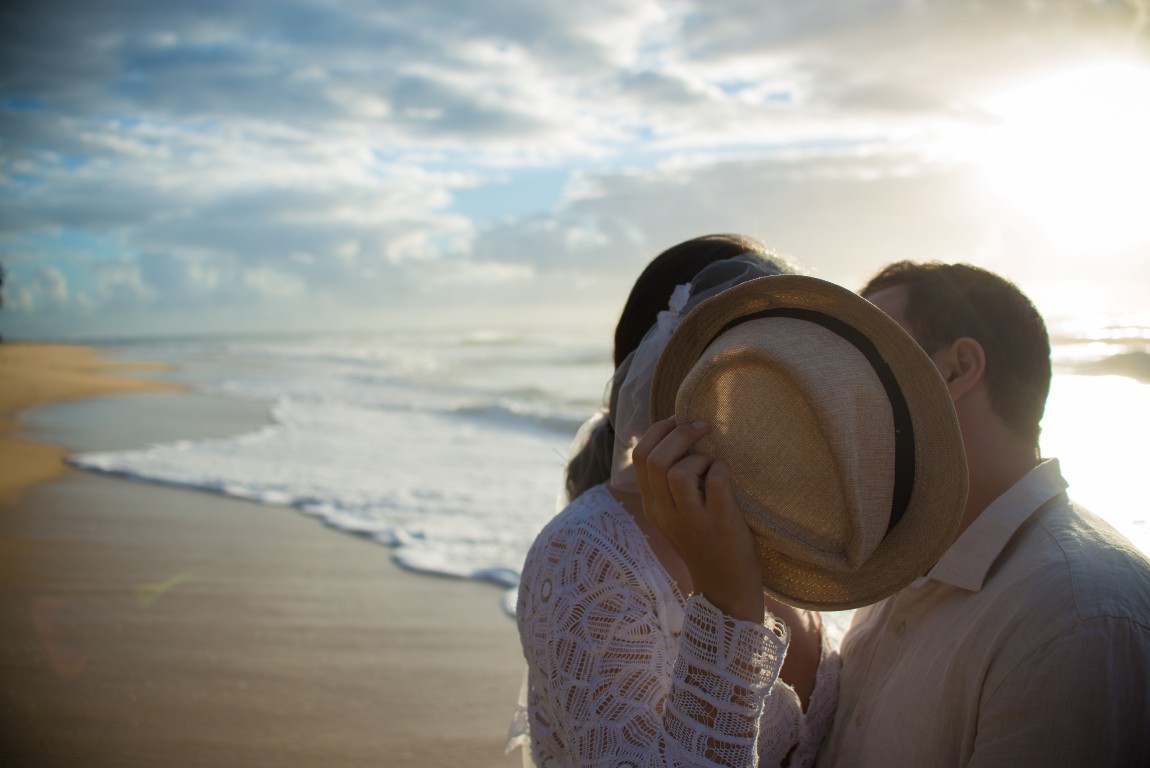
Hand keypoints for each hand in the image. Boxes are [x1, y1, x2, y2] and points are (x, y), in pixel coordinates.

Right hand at [632, 418, 764, 623]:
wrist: (727, 590)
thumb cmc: (707, 544)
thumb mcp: (677, 515)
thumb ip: (671, 485)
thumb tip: (676, 436)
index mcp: (652, 507)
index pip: (639, 457)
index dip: (658, 431)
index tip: (678, 420)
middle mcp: (665, 513)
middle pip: (655, 459)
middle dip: (679, 433)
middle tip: (702, 425)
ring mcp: (691, 520)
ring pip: (679, 471)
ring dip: (700, 457)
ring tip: (714, 464)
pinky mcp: (719, 523)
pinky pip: (715, 479)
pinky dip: (723, 469)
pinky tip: (728, 476)